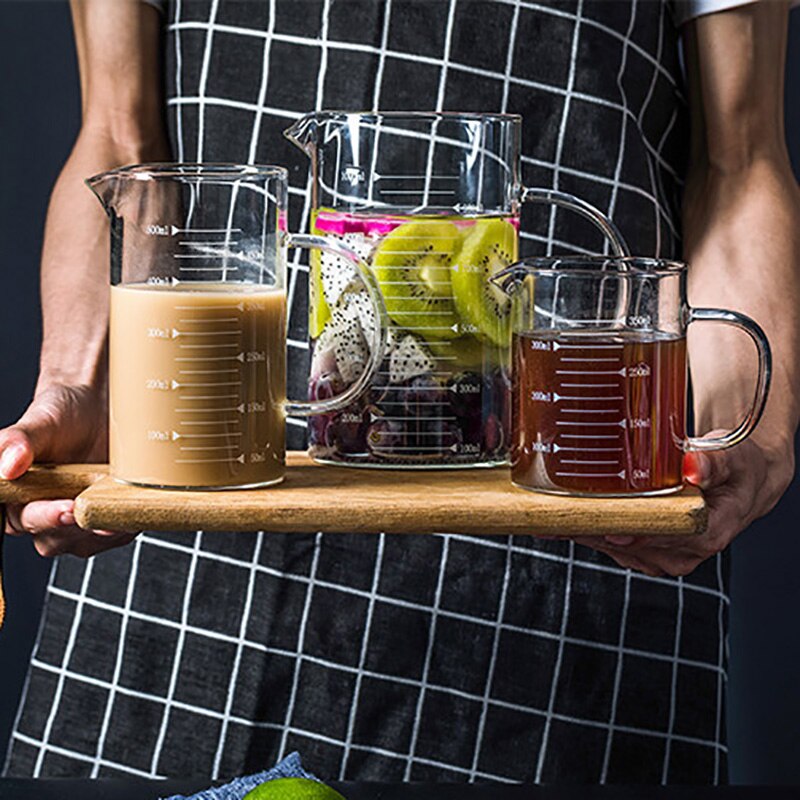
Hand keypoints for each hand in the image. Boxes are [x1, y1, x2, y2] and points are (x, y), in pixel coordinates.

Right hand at [1, 382, 136, 557]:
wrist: (98, 407)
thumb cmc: (62, 414)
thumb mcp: (39, 422)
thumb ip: (16, 442)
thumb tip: (8, 466)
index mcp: (15, 496)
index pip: (21, 520)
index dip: (44, 519)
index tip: (66, 509)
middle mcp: (43, 513)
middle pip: (54, 538)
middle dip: (77, 527)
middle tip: (97, 508)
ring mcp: (76, 521)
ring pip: (86, 541)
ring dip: (103, 527)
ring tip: (117, 503)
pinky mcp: (105, 520)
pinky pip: (115, 535)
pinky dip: (124, 524)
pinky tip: (129, 506)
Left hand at [573, 434, 793, 576]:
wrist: (737, 481)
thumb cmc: (736, 468)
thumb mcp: (733, 456)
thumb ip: (714, 462)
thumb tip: (694, 467)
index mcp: (711, 531)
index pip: (670, 537)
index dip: (638, 533)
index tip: (611, 527)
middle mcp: (686, 551)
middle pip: (634, 544)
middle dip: (597, 529)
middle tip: (560, 516)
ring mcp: (663, 555)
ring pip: (616, 547)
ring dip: (584, 532)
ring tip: (550, 517)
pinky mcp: (645, 550)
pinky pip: (611, 543)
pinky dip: (587, 530)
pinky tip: (561, 519)